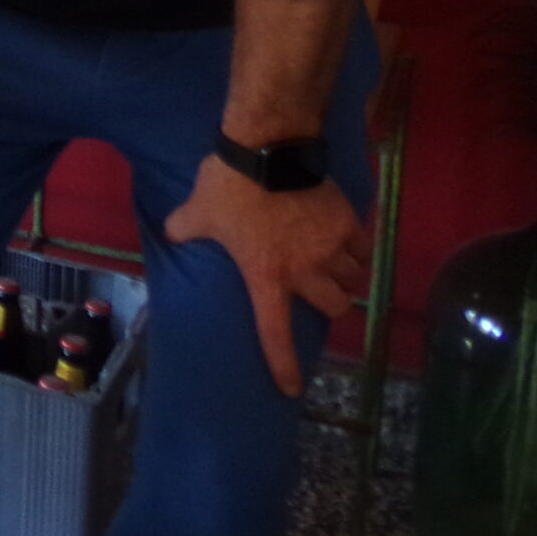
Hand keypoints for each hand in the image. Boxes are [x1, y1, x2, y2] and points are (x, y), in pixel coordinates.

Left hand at [163, 157, 369, 396]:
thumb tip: (172, 231)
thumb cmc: (229, 185)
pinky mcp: (348, 223)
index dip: (284, 364)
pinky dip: (360, 250)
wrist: (269, 148)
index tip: (293, 387)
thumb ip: (185, 227)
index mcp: (266, 277)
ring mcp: (331, 248)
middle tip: (321, 294)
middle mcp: (305, 271)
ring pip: (354, 280)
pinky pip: (364, 248)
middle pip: (335, 307)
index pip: (275, 333)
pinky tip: (351, 244)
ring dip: (347, 279)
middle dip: (330, 304)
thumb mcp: (198, 211)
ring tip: (338, 270)